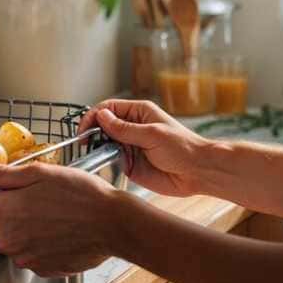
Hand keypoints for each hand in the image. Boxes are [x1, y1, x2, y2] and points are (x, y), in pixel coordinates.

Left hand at [0, 160, 123, 276]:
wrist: (112, 223)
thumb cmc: (80, 195)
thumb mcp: (39, 173)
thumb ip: (3, 174)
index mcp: (2, 212)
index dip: (10, 191)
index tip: (29, 189)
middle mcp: (7, 240)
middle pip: (3, 221)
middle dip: (20, 210)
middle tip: (47, 199)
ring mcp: (24, 257)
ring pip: (20, 238)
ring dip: (33, 228)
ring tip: (58, 215)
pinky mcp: (41, 269)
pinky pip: (35, 252)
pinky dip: (45, 243)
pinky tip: (62, 231)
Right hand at [78, 99, 209, 197]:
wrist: (198, 173)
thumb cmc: (183, 147)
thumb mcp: (151, 134)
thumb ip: (124, 128)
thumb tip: (101, 116)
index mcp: (139, 113)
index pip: (109, 109)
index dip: (93, 116)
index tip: (83, 129)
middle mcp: (132, 129)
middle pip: (104, 126)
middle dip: (92, 133)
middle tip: (84, 144)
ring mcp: (130, 147)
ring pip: (105, 145)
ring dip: (97, 149)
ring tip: (92, 155)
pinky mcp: (131, 165)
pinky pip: (112, 162)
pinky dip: (104, 163)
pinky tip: (102, 166)